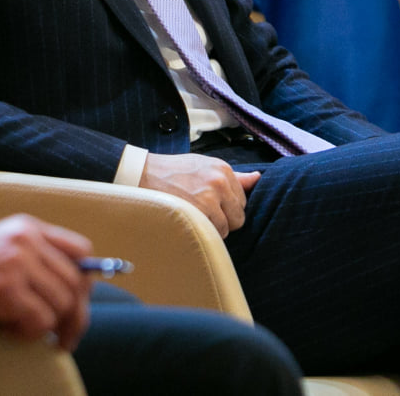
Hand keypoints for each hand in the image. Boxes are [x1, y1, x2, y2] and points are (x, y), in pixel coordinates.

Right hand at [0, 214, 92, 348]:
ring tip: (14, 328)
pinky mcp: (6, 289)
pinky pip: (41, 322)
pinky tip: (4, 330)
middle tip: (63, 340)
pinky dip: (27, 335)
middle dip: (75, 317)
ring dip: (44, 327)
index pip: (80, 250)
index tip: (75, 307)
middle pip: (77, 282)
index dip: (84, 282)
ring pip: (62, 304)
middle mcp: (26, 238)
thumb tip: (78, 293)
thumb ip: (33, 262)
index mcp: (26, 227)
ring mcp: (16, 261)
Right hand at [138, 152, 259, 236]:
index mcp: (223, 169)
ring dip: (213, 229)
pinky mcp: (199, 212)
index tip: (212, 205)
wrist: (142, 174)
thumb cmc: (172, 172)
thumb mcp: (204, 166)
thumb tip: (257, 178)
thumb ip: (233, 176)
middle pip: (239, 216)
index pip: (242, 200)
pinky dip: (203, 233)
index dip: (227, 207)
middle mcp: (220, 182)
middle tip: (204, 214)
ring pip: (227, 228)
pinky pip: (214, 234)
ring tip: (195, 217)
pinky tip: (190, 222)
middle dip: (224, 220)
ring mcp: (210, 198)